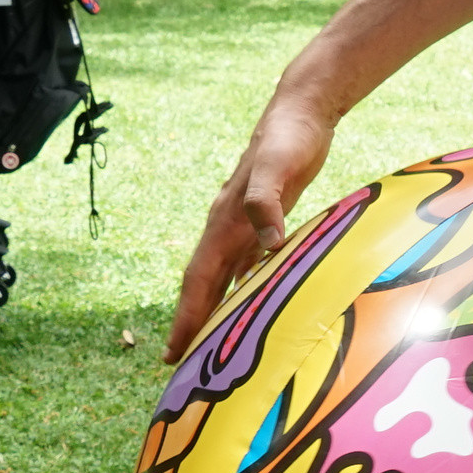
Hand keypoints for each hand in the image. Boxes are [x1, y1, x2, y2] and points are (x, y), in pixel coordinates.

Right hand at [163, 92, 334, 361]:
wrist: (299, 112)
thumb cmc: (289, 140)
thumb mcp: (279, 169)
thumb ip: (267, 204)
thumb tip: (267, 243)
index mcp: (225, 223)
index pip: (200, 280)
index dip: (187, 316)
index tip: (173, 351)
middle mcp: (227, 227)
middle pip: (203, 284)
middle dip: (191, 321)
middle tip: (178, 360)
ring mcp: (242, 224)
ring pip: (221, 276)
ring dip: (213, 308)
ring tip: (206, 341)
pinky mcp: (261, 219)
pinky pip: (244, 263)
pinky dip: (241, 286)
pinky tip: (248, 301)